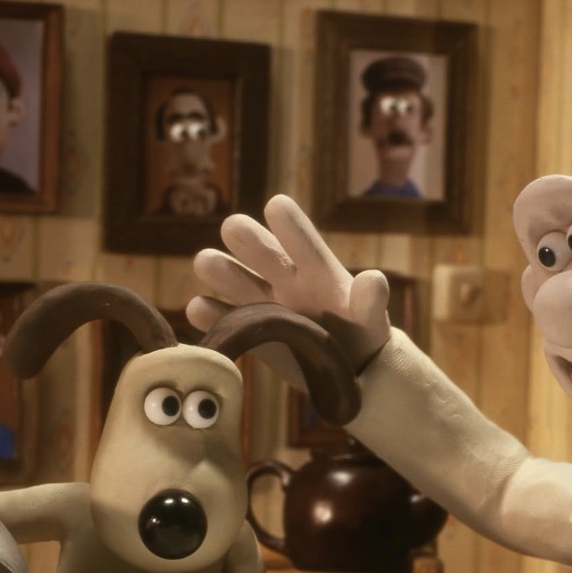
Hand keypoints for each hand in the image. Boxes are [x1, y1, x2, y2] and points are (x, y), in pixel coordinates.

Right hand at [188, 194, 391, 374]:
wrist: (347, 367)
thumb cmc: (361, 330)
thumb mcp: (370, 316)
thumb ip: (371, 300)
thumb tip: (374, 281)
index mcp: (317, 269)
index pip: (304, 242)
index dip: (292, 226)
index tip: (277, 205)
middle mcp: (285, 278)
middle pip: (263, 252)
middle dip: (249, 239)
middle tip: (234, 227)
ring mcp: (264, 304)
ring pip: (237, 280)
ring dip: (221, 270)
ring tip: (205, 261)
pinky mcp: (251, 332)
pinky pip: (225, 319)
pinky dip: (210, 314)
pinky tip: (197, 308)